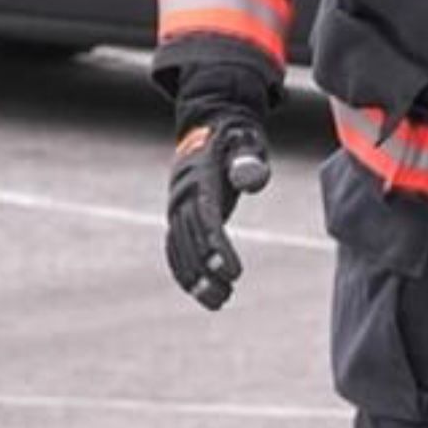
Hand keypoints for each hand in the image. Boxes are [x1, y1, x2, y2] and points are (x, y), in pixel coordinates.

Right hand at [166, 113, 270, 310]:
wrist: (209, 124)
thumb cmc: (236, 137)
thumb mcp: (247, 141)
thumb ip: (250, 159)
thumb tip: (251, 181)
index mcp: (200, 181)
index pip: (206, 221)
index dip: (217, 249)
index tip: (233, 273)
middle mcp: (182, 196)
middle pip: (190, 241)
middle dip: (205, 272)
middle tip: (225, 297)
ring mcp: (177, 206)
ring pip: (179, 249)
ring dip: (194, 278)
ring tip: (219, 302)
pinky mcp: (179, 214)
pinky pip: (176, 247)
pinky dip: (185, 270)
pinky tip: (202, 291)